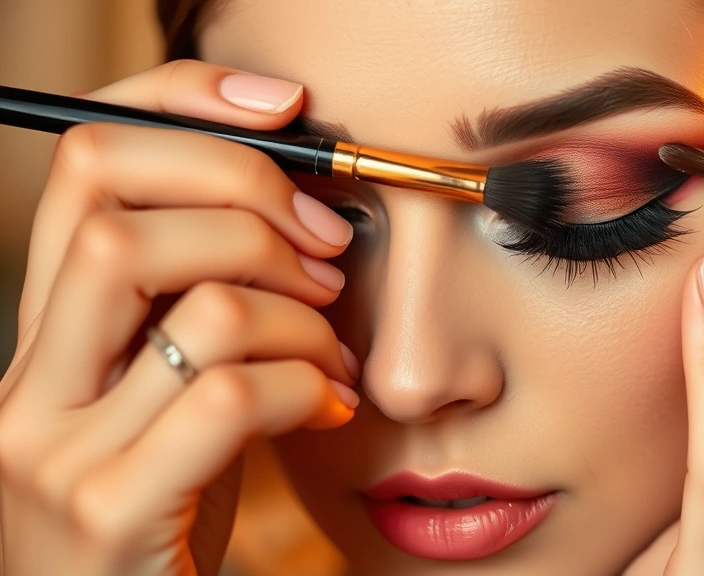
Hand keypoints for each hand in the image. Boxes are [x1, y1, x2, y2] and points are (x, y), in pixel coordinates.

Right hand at [0, 60, 360, 575]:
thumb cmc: (168, 510)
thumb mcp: (170, 395)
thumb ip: (200, 307)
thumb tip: (300, 212)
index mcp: (44, 338)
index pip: (82, 164)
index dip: (182, 105)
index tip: (287, 112)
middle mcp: (25, 384)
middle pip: (118, 207)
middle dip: (254, 206)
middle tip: (326, 254)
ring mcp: (54, 452)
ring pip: (199, 301)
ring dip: (302, 315)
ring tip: (334, 353)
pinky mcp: (110, 513)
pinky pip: (233, 395)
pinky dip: (309, 385)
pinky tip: (330, 408)